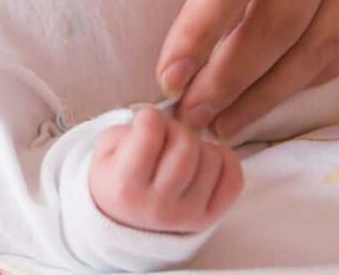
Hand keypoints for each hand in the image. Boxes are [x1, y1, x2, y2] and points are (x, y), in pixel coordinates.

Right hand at [89, 109, 242, 233]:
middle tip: (165, 136)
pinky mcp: (209, 218)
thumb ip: (128, 129)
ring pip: (212, 158)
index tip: (144, 123)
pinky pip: (233, 178)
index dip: (148, 117)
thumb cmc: (115, 178)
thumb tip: (165, 120)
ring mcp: (187, 215)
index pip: (151, 131)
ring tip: (180, 153)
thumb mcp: (105, 151)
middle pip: (186, 144)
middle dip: (176, 129)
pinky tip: (204, 160)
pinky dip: (223, 160)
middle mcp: (158, 205)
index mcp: (126, 186)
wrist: (124, 222)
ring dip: (198, 145)